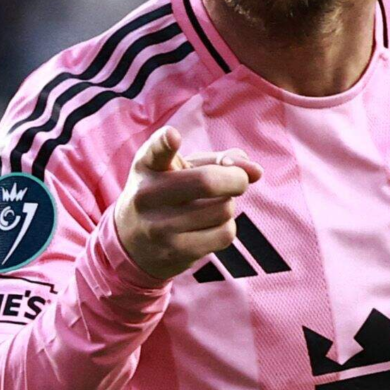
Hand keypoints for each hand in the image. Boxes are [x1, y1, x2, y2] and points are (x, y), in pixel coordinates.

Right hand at [113, 127, 259, 281]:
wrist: (133, 245)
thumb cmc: (168, 196)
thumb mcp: (183, 170)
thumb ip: (221, 161)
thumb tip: (256, 172)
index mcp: (147, 167)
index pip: (154, 151)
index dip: (165, 143)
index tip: (173, 136)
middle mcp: (147, 195)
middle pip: (207, 182)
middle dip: (236, 179)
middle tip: (237, 181)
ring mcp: (159, 227)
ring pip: (223, 209)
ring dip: (227, 206)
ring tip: (209, 208)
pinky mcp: (175, 252)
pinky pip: (225, 234)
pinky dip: (225, 228)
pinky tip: (208, 228)